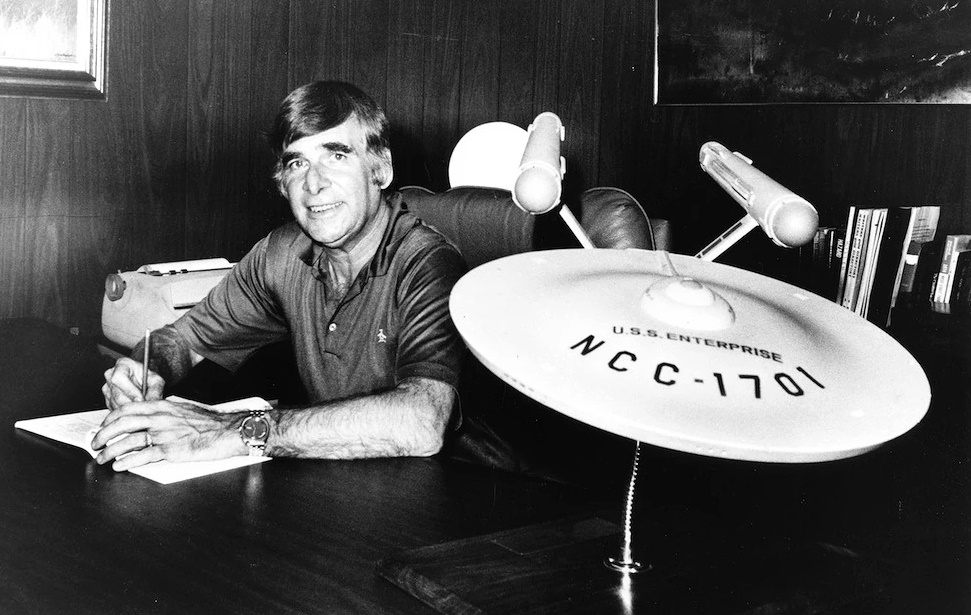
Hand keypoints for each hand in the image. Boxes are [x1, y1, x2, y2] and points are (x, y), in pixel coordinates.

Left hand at [91, 400, 245, 470]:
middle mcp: (160, 418)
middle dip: (103, 434)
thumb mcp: (183, 410)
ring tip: (102, 458)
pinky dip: (127, 462)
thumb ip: (165, 414)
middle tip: (95, 443)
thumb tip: (149, 420)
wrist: (229, 430)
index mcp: (162, 406)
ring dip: (110, 451)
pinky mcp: (171, 451)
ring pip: (128, 441)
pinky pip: (143, 456)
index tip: (103, 426)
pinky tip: (120, 465)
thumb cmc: (210, 422)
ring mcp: (165, 434)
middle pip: (122, 424)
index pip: (127, 409)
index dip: (110, 418)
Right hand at [102, 357, 164, 409]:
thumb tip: (153, 402)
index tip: (141, 399)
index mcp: (122, 365)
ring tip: (141, 410)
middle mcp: (110, 375)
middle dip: (131, 404)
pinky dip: (125, 413)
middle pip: (116, 394)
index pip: (119, 378)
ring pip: (115, 404)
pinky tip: (135, 410)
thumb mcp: (156, 381)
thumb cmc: (149, 378)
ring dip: (129, 410)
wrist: (144, 382)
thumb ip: (155, 390)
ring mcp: (107, 388)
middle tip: (143, 409)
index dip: (130, 391)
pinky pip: (114, 410)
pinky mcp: (107, 400)